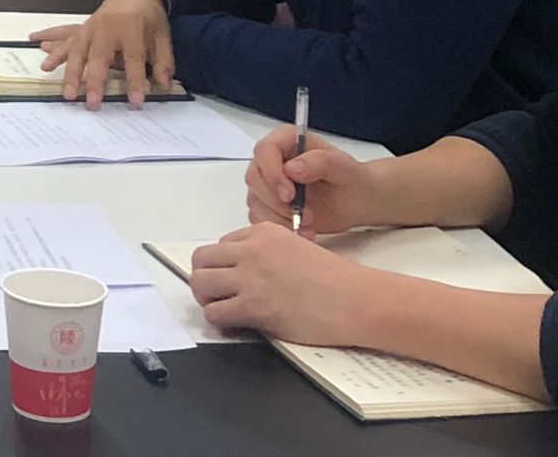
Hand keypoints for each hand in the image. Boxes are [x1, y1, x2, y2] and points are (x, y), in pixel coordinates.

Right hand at [37, 0, 174, 107]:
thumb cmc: (149, 16)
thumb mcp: (162, 36)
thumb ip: (163, 61)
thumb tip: (163, 85)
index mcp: (131, 27)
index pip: (133, 58)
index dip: (134, 81)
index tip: (135, 102)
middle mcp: (107, 27)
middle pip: (98, 57)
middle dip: (94, 81)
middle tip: (92, 103)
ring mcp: (91, 27)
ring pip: (77, 51)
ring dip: (70, 73)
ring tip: (67, 93)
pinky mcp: (83, 29)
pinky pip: (64, 40)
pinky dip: (53, 51)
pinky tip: (45, 65)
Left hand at [188, 222, 382, 345]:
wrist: (356, 300)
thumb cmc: (335, 280)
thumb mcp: (296, 248)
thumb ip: (267, 253)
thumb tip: (245, 270)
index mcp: (262, 232)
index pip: (222, 244)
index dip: (224, 264)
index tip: (231, 279)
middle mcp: (251, 250)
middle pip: (202, 259)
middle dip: (204, 277)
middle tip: (215, 294)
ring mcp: (250, 277)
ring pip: (200, 282)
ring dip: (206, 298)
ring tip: (220, 309)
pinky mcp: (253, 306)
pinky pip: (215, 312)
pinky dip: (218, 320)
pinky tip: (231, 325)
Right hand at [244, 129, 376, 236]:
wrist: (359, 202)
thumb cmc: (353, 180)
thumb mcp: (343, 167)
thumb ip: (319, 162)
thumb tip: (291, 168)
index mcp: (287, 141)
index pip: (264, 150)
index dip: (272, 173)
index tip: (290, 195)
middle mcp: (273, 160)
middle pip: (254, 177)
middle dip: (277, 201)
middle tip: (307, 215)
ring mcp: (269, 183)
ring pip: (255, 200)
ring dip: (280, 217)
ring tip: (309, 224)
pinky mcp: (270, 205)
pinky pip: (260, 218)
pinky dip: (280, 228)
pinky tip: (303, 231)